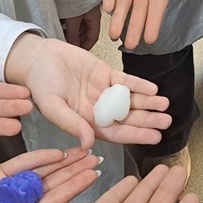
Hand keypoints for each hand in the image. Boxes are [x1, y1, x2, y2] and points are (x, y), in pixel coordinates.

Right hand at [0, 148, 98, 202]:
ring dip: (63, 161)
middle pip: (55, 184)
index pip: (56, 200)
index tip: (94, 175)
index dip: (76, 187)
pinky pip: (23, 162)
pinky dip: (39, 156)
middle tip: (96, 158)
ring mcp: (10, 187)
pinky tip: (57, 151)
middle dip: (75, 171)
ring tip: (83, 150)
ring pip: (43, 171)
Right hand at [5, 34, 171, 148]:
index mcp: (86, 122)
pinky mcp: (105, 73)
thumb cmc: (39, 85)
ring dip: (148, 102)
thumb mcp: (52, 106)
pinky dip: (139, 85)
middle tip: (166, 121)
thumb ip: (71, 124)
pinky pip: (125, 81)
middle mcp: (98, 109)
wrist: (36, 58)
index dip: (136, 135)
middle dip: (148, 119)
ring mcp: (103, 91)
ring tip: (165, 104)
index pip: (116, 133)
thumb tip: (88, 144)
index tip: (155, 137)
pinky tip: (152, 89)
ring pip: (130, 99)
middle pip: (128, 117)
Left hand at [61, 5, 101, 50]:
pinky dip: (66, 25)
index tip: (78, 52)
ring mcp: (82, 10)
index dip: (86, 47)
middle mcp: (90, 14)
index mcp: (94, 17)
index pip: (93, 37)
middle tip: (68, 46)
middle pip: (85, 32)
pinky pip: (72, 20)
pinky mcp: (74, 6)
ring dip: (70, 33)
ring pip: (78, 26)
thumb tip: (74, 45)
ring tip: (61, 37)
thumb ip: (73, 34)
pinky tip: (58, 27)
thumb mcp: (73, 19)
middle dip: (77, 40)